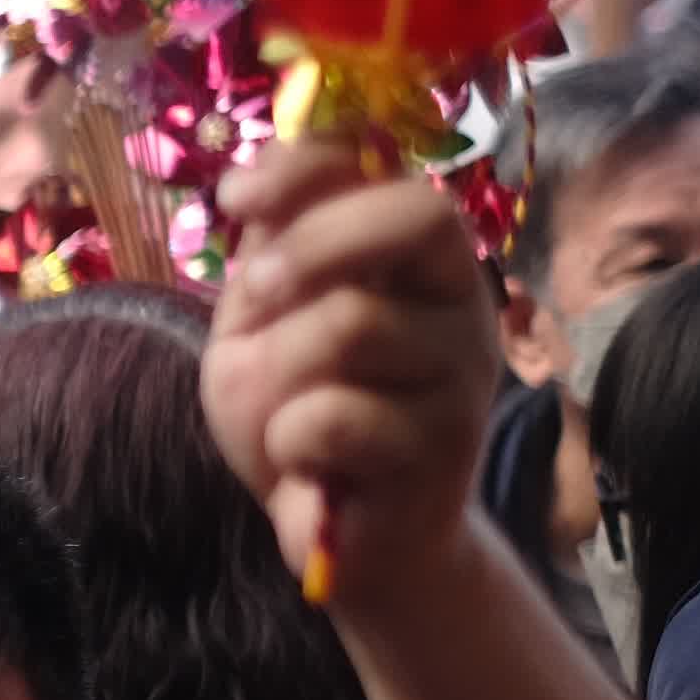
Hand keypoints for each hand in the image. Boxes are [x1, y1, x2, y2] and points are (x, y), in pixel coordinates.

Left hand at [202, 137, 497, 615]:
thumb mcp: (267, 322)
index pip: (390, 168)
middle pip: (418, 217)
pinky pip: (332, 417)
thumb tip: (253, 177)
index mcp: (419, 260)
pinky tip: (307, 463)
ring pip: (353, 325)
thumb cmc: (303, 417)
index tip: (236, 196)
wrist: (341, 534)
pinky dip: (289, 441)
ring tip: (285, 410)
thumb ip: (272, 251)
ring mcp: (463, 374)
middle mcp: (460, 302)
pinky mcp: (443, 449)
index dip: (309, 165)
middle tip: (257, 294)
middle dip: (314, 244)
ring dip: (280, 368)